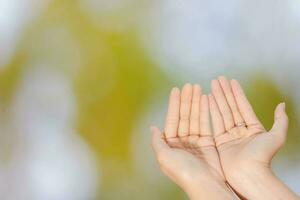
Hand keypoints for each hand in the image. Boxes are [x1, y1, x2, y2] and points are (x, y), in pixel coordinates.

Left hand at [151, 84, 234, 199]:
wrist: (205, 183)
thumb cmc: (182, 171)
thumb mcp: (163, 157)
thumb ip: (157, 142)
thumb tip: (152, 127)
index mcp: (170, 144)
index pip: (172, 120)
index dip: (174, 105)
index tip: (176, 90)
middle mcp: (182, 141)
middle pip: (184, 116)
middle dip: (186, 100)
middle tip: (189, 85)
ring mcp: (195, 141)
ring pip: (194, 117)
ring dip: (195, 102)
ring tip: (197, 87)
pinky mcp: (208, 141)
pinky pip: (206, 123)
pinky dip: (205, 111)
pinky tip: (205, 99)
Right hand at [209, 76, 298, 199]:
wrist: (249, 174)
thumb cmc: (263, 157)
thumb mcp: (276, 136)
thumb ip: (280, 120)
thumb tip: (282, 104)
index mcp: (253, 128)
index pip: (243, 106)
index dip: (237, 93)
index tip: (232, 81)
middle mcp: (240, 130)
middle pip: (231, 107)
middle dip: (225, 92)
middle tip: (218, 79)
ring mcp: (229, 136)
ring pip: (222, 112)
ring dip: (217, 98)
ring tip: (212, 85)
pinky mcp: (219, 142)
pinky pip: (214, 123)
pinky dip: (211, 110)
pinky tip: (207, 100)